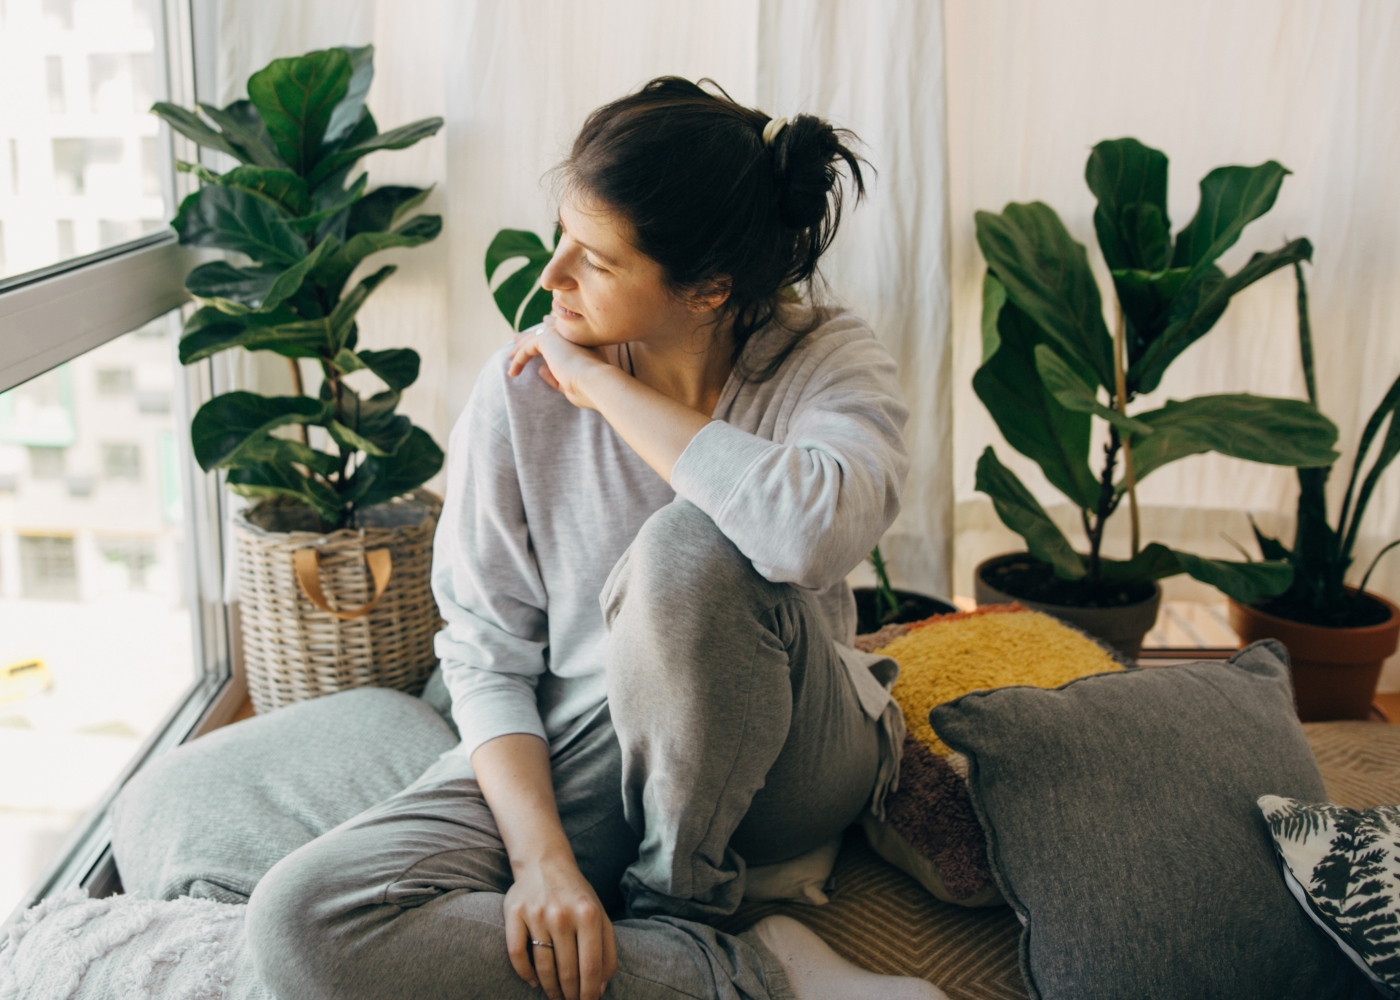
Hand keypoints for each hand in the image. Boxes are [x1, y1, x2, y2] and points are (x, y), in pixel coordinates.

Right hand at [503, 854, 616, 999]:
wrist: (545, 862)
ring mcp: (536, 914)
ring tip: (555, 997)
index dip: (590, 991)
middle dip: (570, 994)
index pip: (591, 965)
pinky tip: (533, 983)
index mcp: (588, 914)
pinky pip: (517, 953)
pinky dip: (525, 973)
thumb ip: (607, 949)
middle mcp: (562, 914)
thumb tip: (601, 987)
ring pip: (543, 966)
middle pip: (567, 969)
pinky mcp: (514, 913)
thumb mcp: (599, 914)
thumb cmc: (576, 895)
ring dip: (550, 988)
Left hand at [507, 315, 615, 409]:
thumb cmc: (589, 391)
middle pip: (545, 331)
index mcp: (583, 343)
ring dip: (520, 348)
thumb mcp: (571, 385)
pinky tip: (513, 372)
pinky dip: (518, 359)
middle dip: (530, 335)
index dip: (549, 332)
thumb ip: (556, 377)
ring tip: (509, 358)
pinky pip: (528, 347)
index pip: (562, 333)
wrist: (597, 383)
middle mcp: (573, 334)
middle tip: (516, 338)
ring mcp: (561, 333)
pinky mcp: (549, 338)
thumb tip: (540, 369)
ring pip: (535, 338)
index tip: (539, 334)